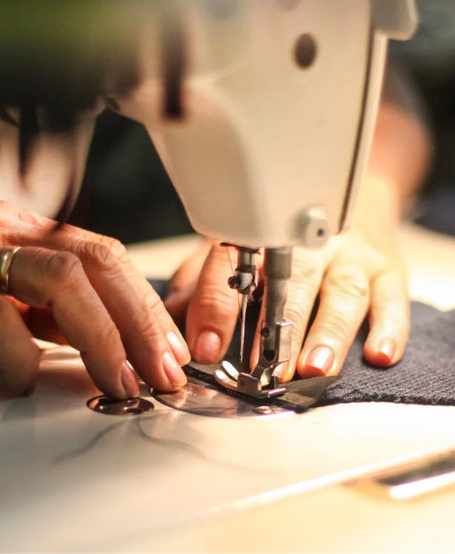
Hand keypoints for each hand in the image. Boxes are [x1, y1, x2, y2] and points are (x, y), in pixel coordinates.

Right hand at [0, 201, 189, 396]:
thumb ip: (41, 311)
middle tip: (162, 369)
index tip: (169, 348)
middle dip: (139, 318)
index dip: (144, 302)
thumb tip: (106, 344)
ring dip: (102, 334)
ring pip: (57, 277)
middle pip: (93, 259)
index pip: (101, 253)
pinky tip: (26, 380)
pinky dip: (21, 353)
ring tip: (121, 379)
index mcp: (16, 230)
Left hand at [164, 182, 408, 378]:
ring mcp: (351, 255)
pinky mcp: (388, 267)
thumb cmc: (285, 234)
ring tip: (315, 367)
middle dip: (280, 327)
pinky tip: (380, 354)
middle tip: (268, 367)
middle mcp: (309, 244)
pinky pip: (393, 296)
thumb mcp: (235, 248)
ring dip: (330, 331)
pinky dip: (390, 327)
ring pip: (343, 290)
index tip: (206, 346)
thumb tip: (168, 316)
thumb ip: (201, 282)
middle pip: (295, 281)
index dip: (217, 307)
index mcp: (263, 238)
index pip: (233, 267)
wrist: (350, 194)